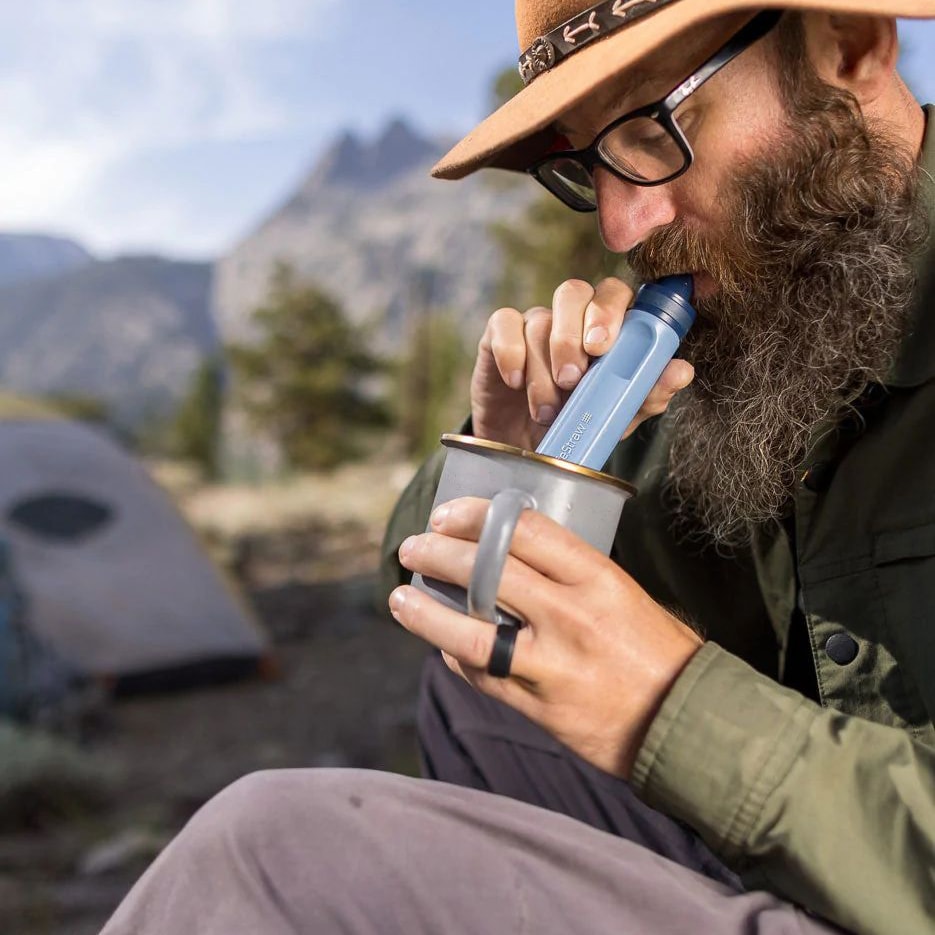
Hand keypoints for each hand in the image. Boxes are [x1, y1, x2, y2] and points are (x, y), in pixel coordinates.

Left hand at [390, 497, 702, 778]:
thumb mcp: (623, 593)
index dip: (476, 516)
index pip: (524, 531)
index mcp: (597, 579)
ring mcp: (551, 665)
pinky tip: (441, 643)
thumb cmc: (658, 649)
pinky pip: (482, 675)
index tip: (448, 514)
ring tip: (400, 597)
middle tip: (413, 547)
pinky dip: (455, 655)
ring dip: (426, 612)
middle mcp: (570, 617)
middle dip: (438, 554)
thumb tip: (511, 553)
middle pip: (487, 574)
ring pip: (470, 632)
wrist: (686, 722)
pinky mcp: (538, 706)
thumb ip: (569, 575)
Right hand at [471, 277, 694, 449]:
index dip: (609, 311)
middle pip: (573, 291)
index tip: (602, 347)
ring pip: (538, 321)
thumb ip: (648, 394)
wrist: (528, 450)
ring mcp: (534, 323)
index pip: (614, 294)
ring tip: (547, 410)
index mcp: (606, 327)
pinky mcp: (498, 335)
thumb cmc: (577, 425)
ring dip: (542, 369)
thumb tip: (682, 371)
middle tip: (573, 378)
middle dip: (571, 334)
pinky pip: (503, 324)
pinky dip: (510, 354)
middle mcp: (570, 317)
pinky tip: (515, 383)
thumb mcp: (616, 417)